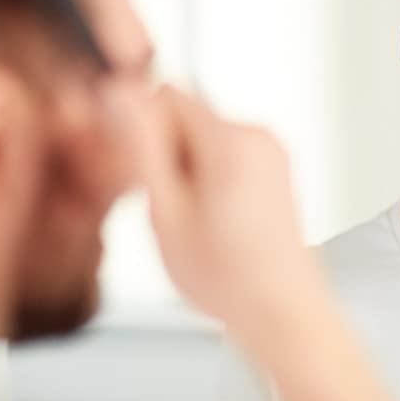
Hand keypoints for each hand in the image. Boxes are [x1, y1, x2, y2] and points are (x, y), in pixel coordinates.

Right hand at [117, 84, 314, 333]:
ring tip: (199, 222)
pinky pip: (226, 155)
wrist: (282, 310)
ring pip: (204, 139)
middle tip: (176, 210)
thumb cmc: (228, 277)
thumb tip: (118, 90)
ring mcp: (272, 150)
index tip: (150, 176)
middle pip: (187, 117)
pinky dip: (212, 180)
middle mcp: (258, 135)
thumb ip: (142, 147)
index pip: (167, 96)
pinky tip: (218, 221)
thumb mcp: (166, 213)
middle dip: (169, 155)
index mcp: (231, 140)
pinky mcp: (276, 166)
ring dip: (190, 172)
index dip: (146, 134)